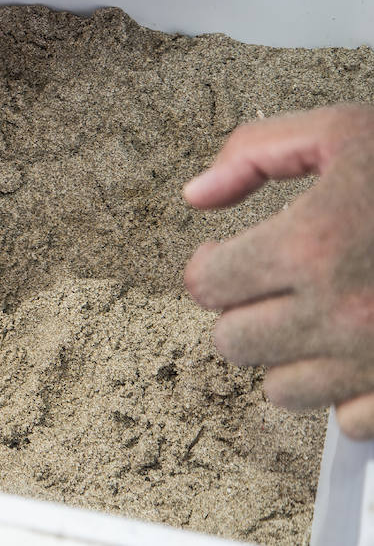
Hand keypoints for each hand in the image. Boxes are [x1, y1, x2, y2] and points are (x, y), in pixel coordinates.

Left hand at [183, 105, 373, 437]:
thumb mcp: (344, 131)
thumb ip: (256, 152)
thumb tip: (197, 195)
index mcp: (310, 245)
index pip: (206, 285)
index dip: (212, 267)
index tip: (228, 260)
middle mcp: (339, 312)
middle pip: (233, 343)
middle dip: (242, 312)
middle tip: (272, 287)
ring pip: (280, 390)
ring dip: (288, 356)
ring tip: (318, 318)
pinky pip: (347, 422)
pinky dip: (345, 394)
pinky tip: (361, 353)